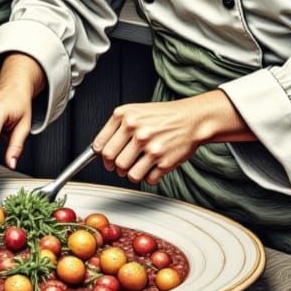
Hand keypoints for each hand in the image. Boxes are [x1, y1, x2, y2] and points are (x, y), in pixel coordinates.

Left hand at [93, 94, 231, 185]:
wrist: (191, 118)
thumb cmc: (163, 116)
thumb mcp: (135, 112)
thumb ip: (116, 127)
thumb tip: (99, 148)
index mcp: (125, 116)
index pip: (101, 144)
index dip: (101, 155)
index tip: (104, 158)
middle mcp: (137, 131)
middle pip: (112, 160)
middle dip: (114, 166)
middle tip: (119, 165)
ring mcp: (151, 147)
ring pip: (128, 173)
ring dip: (130, 173)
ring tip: (137, 165)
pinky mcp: (164, 161)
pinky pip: (147, 179)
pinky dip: (148, 177)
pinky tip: (152, 166)